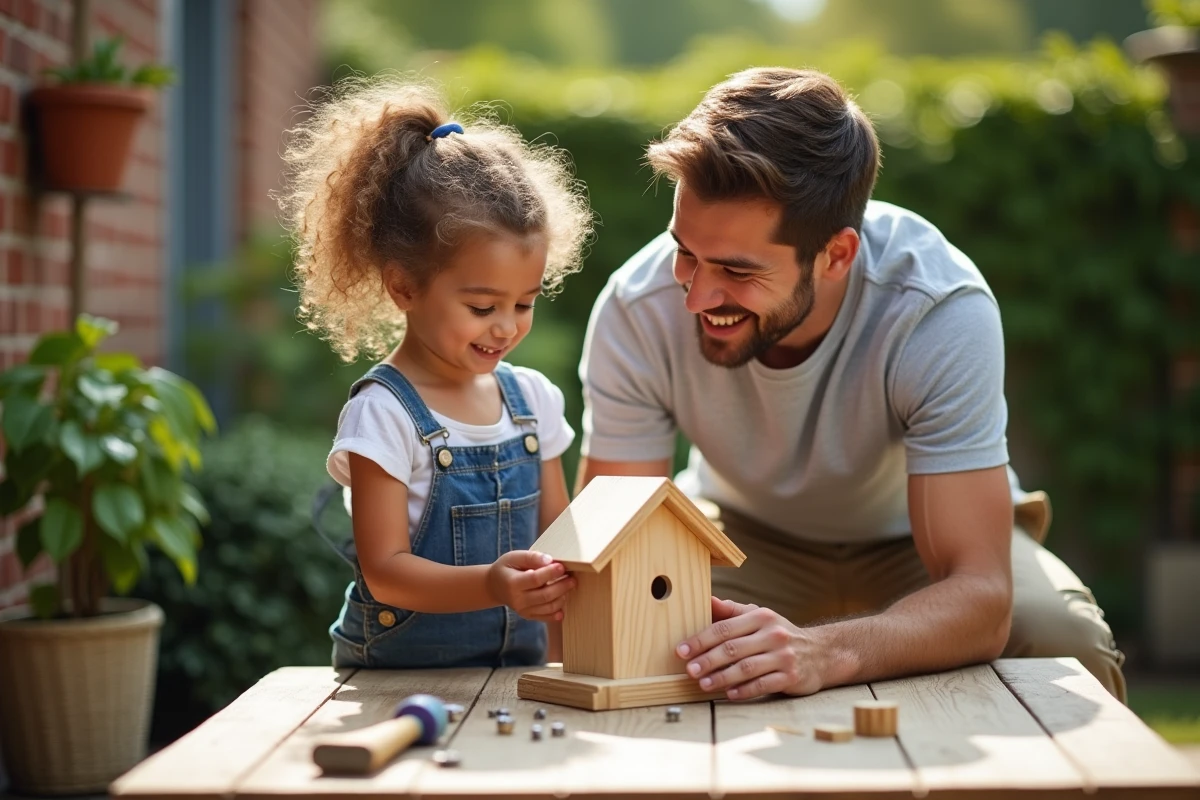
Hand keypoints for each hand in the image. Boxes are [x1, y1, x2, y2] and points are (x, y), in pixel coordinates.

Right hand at [486, 550, 575, 621]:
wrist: (495, 586)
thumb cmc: (507, 569)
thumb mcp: (514, 557)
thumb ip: (531, 557)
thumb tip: (549, 560)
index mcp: (512, 583)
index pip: (535, 579)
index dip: (550, 573)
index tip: (562, 566)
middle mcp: (517, 600)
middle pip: (545, 595)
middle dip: (562, 586)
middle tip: (572, 577)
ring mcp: (523, 610)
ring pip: (548, 607)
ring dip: (562, 597)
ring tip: (569, 585)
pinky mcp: (528, 615)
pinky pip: (546, 617)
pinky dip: (557, 613)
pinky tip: (563, 603)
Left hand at [675, 596, 821, 700]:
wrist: (821, 652)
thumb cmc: (780, 635)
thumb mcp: (759, 617)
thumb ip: (732, 611)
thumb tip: (707, 600)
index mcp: (761, 617)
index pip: (725, 628)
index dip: (700, 639)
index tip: (681, 650)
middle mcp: (773, 635)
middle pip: (733, 648)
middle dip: (707, 660)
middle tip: (688, 669)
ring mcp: (784, 656)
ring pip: (746, 668)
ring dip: (721, 677)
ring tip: (703, 684)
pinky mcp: (791, 677)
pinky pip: (763, 685)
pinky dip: (744, 690)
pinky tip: (729, 694)